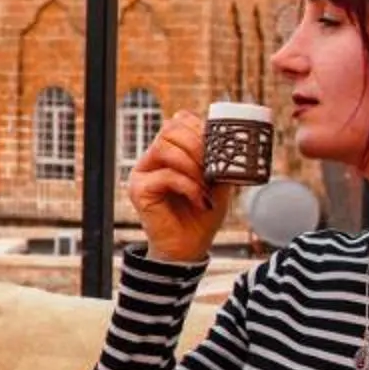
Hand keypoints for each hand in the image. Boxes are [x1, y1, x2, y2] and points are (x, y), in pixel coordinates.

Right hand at [126, 110, 233, 263]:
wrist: (189, 248)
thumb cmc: (202, 216)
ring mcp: (142, 173)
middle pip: (170, 129)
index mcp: (169, 151)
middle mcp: (152, 158)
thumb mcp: (218, 182)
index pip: (178, 121)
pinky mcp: (139, 190)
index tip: (218, 148)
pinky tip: (199, 200)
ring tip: (205, 185)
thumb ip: (219, 161)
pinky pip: (166, 175)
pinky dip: (188, 186)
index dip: (200, 128)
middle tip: (212, 168)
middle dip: (197, 145)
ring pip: (165, 148)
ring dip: (192, 165)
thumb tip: (230, 142)